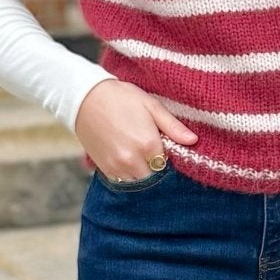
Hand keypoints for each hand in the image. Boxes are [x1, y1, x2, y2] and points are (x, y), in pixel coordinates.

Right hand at [75, 77, 196, 181]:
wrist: (85, 97)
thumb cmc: (121, 98)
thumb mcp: (151, 106)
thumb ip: (173, 126)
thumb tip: (193, 140)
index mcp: (148, 144)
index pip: (168, 164)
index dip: (169, 157)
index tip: (165, 147)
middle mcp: (133, 160)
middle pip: (155, 177)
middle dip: (157, 168)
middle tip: (153, 152)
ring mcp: (117, 167)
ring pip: (139, 181)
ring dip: (143, 173)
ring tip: (140, 154)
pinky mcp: (105, 169)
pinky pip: (123, 181)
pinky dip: (128, 174)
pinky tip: (128, 158)